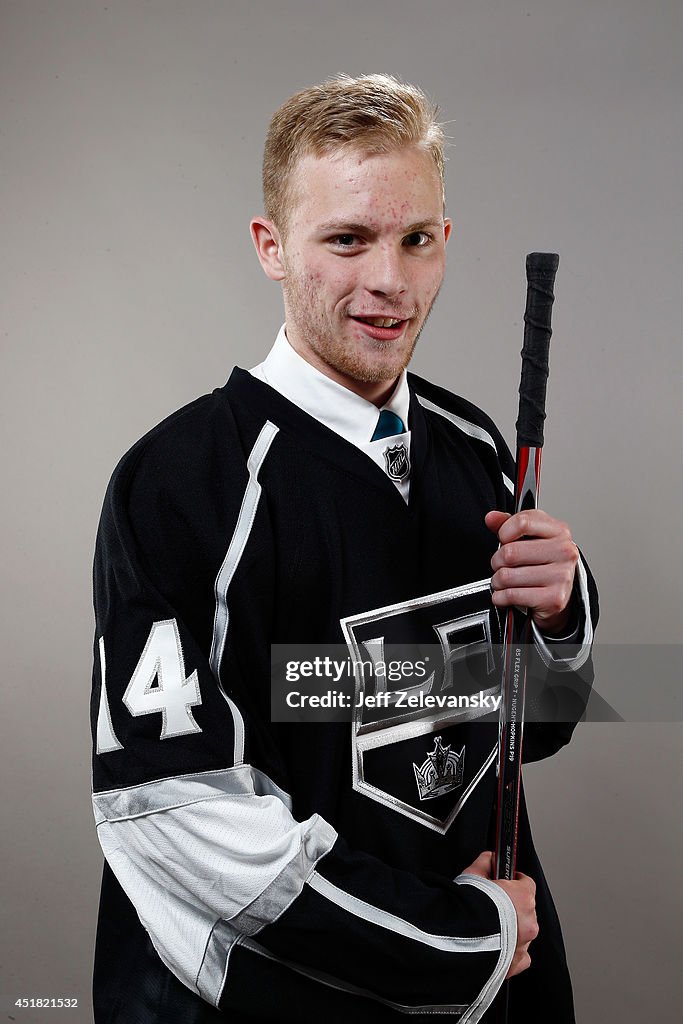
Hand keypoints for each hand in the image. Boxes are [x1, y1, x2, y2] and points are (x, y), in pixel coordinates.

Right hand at [464, 851, 537, 977]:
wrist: (456, 940)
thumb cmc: (465, 907)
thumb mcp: (472, 874)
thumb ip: (485, 863)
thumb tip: (489, 857)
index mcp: (522, 898)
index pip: (527, 884)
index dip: (515, 881)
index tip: (506, 881)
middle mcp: (528, 922)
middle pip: (526, 910)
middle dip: (511, 907)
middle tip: (493, 905)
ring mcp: (523, 945)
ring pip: (523, 933)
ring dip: (512, 929)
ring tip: (490, 928)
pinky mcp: (514, 964)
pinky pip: (520, 956)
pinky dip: (511, 951)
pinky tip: (497, 946)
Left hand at [485, 509, 578, 633]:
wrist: (560, 592)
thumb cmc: (543, 563)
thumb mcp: (528, 537)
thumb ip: (507, 524)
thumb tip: (491, 518)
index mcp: (559, 531)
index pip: (522, 522)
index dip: (504, 532)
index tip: (504, 540)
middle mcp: (564, 552)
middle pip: (510, 552)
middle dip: (497, 561)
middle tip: (501, 565)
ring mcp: (561, 576)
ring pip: (507, 576)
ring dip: (497, 581)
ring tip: (505, 581)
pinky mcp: (554, 599)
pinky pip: (511, 595)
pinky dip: (500, 597)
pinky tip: (506, 594)